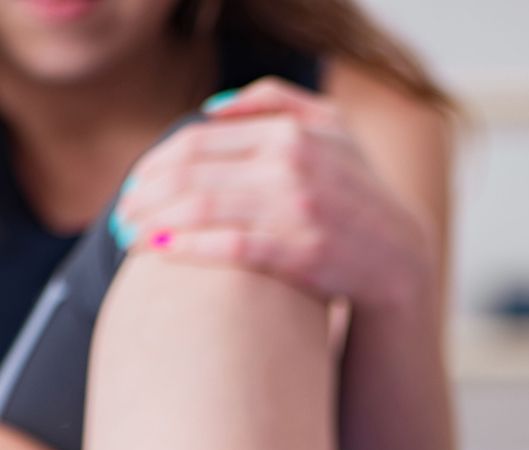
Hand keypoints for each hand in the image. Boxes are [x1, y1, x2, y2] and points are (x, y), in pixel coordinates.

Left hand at [115, 78, 430, 307]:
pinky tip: (159, 254)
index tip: (135, 186)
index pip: (200, 139)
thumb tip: (211, 107)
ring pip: (203, 207)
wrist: (403, 262)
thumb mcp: (334, 134)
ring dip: (156, 222)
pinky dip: (187, 248)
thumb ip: (277, 105)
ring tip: (129, 237)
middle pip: (193, 172)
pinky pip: (230, 247)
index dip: (158, 162)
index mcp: (294, 132)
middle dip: (147, 195)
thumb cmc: (359, 199)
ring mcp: (301, 211)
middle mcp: (295, 165)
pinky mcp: (306, 255)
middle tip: (122, 215)